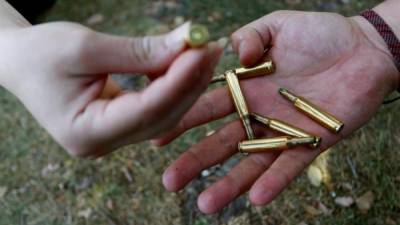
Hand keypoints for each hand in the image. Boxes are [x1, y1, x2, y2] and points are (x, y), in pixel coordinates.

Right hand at [0, 22, 220, 156]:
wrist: (20, 62)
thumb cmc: (40, 54)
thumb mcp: (85, 47)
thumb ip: (139, 51)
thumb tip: (187, 44)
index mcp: (85, 132)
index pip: (146, 110)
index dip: (178, 80)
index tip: (201, 50)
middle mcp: (103, 143)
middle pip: (161, 115)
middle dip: (189, 80)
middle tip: (209, 47)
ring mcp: (113, 137)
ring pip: (163, 113)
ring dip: (185, 81)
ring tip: (201, 50)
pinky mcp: (120, 124)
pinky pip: (155, 107)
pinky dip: (172, 84)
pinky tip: (184, 63)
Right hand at [153, 11, 398, 212]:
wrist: (365, 49)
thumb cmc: (320, 34)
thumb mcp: (277, 25)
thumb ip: (250, 37)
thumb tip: (233, 57)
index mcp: (246, 87)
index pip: (207, 107)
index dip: (183, 121)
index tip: (158, 136)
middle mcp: (259, 113)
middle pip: (222, 141)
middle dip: (196, 161)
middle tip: (170, 181)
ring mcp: (284, 131)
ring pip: (251, 161)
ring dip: (229, 183)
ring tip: (206, 204)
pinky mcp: (313, 142)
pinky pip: (290, 165)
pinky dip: (274, 181)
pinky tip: (256, 198)